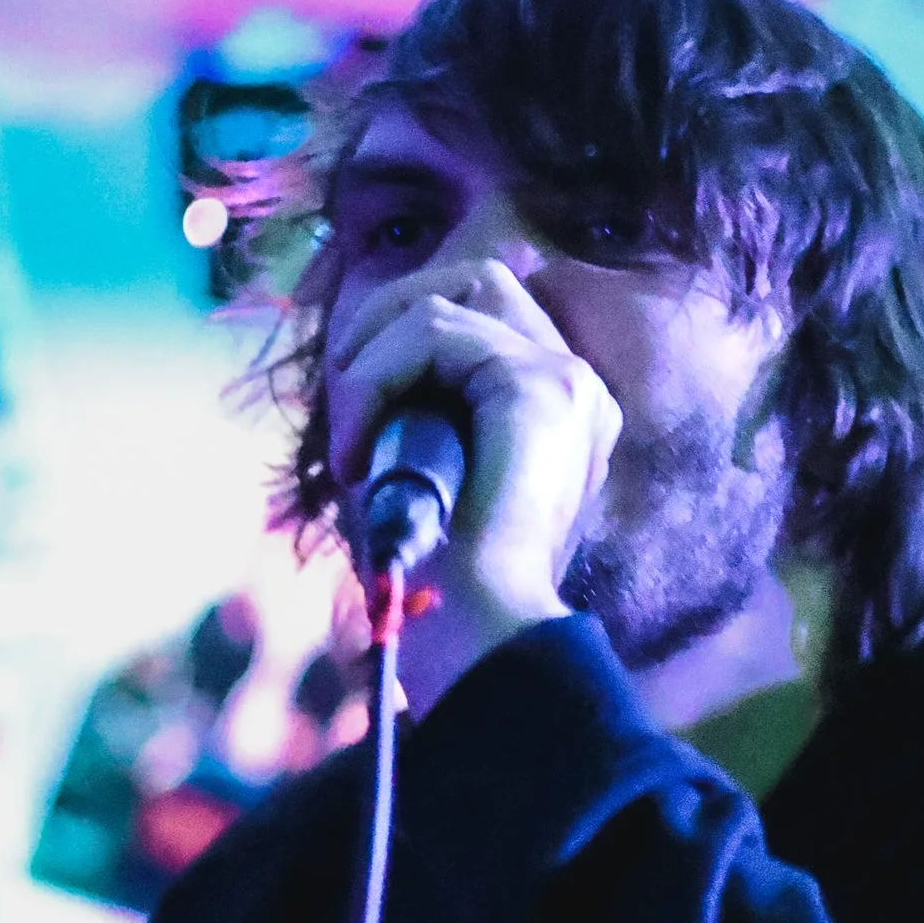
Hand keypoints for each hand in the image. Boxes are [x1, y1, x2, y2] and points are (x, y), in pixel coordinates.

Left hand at [329, 251, 621, 705]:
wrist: (478, 643)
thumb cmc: (438, 585)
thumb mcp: (420, 478)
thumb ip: (417, 416)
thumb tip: (357, 366)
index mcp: (562, 414)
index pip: (487, 311)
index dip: (408, 332)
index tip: (357, 404)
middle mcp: (578, 389)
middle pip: (478, 278)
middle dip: (388, 319)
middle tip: (344, 403)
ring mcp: (568, 382)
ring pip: (449, 297)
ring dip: (372, 360)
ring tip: (350, 445)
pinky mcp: (540, 387)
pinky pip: (435, 332)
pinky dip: (374, 381)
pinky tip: (358, 456)